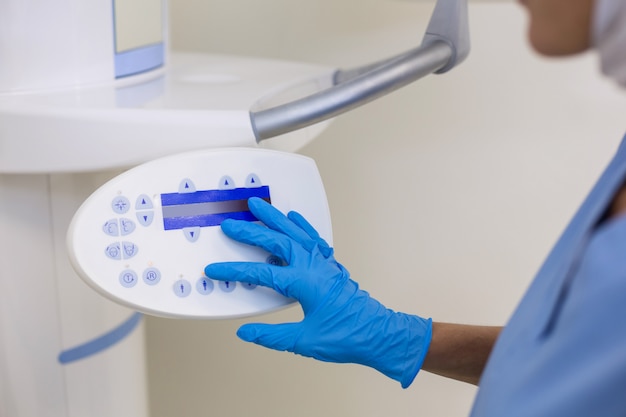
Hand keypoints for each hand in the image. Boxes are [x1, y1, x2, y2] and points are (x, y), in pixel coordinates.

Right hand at [204, 197, 431, 387]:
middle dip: (251, 230)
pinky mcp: (330, 265)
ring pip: (295, 233)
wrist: (378, 333)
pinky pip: (312, 238)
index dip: (235, 270)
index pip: (261, 273)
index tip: (217, 269)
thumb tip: (247, 332)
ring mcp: (323, 262)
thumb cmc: (348, 336)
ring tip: (259, 205)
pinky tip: (294, 218)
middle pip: (276, 241)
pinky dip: (302, 226)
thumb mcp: (304, 341)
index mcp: (303, 282)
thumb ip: (271, 335)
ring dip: (276, 218)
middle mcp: (313, 266)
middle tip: (232, 222)